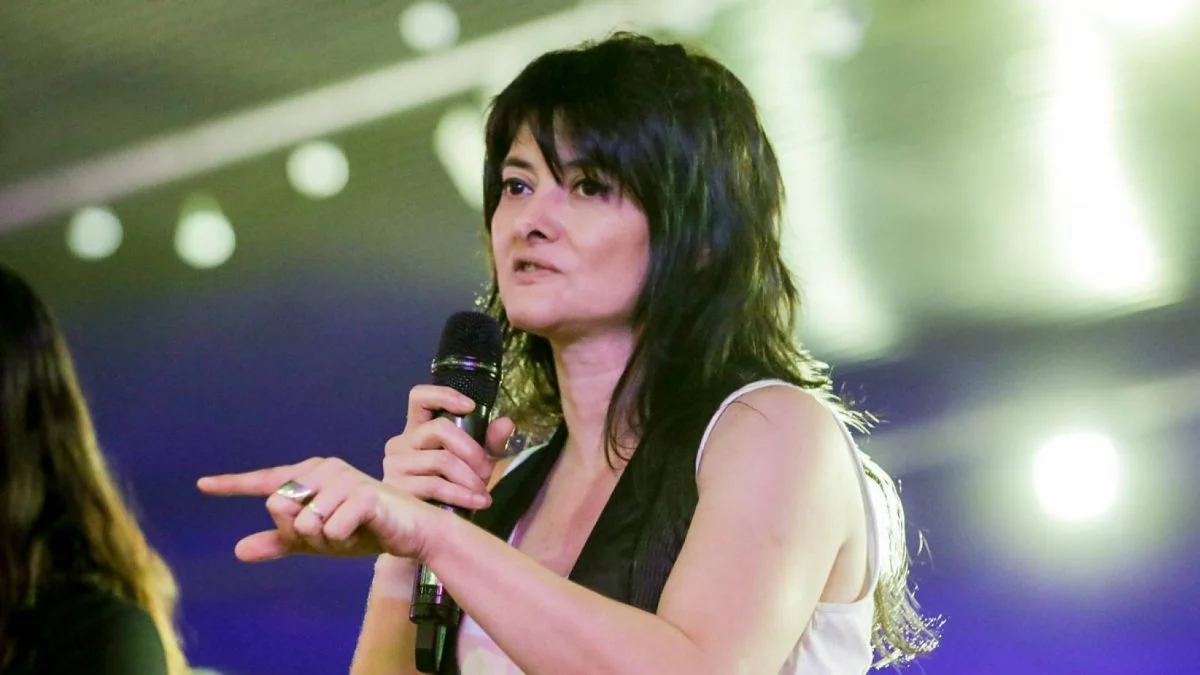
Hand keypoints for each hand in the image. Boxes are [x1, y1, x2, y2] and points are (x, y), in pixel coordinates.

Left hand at [198, 457, 440, 562]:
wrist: (410, 531)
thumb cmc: (363, 529)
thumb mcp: (316, 540)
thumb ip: (281, 542)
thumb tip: (239, 550)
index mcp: (310, 473)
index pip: (266, 481)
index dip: (232, 485)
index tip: (202, 485)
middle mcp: (324, 469)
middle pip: (280, 508)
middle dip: (303, 533)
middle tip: (334, 531)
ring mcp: (343, 479)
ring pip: (304, 524)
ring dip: (327, 540)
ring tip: (351, 530)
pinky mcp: (362, 494)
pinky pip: (329, 531)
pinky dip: (344, 540)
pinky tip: (363, 531)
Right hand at [382, 384, 514, 509]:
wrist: (428, 529)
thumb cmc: (451, 489)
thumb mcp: (474, 463)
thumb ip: (489, 442)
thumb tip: (506, 423)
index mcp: (416, 430)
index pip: (419, 396)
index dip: (444, 396)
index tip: (470, 407)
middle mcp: (400, 443)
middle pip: (439, 429)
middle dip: (472, 450)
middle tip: (487, 471)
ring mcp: (394, 465)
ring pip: (441, 459)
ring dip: (469, 477)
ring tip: (482, 492)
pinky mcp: (396, 489)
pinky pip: (435, 485)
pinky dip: (462, 495)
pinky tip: (477, 503)